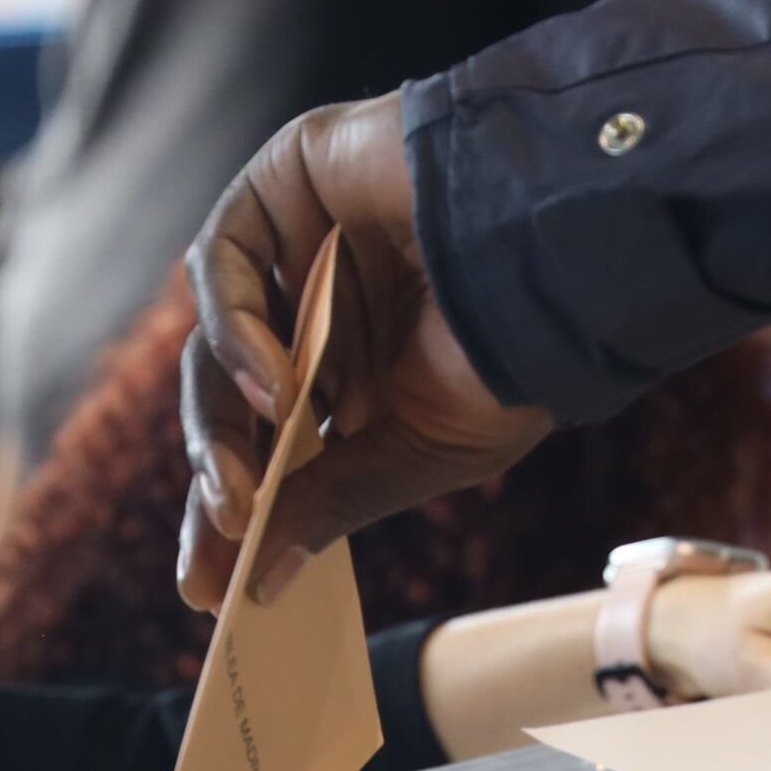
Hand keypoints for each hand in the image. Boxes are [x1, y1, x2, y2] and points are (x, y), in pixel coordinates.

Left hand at [177, 96, 549, 608]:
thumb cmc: (513, 358)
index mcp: (348, 376)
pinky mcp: (285, 180)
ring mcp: (295, 243)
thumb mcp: (417, 456)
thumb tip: (256, 584)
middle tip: (217, 541)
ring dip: (220, 422)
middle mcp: (313, 309)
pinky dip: (235, 333)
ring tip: (241, 488)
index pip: (261, 449)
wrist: (565, 256)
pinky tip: (274, 390)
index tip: (205, 590)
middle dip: (216, 476)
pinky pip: (226, 262)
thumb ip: (330, 503)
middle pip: (228, 400)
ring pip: (213, 340)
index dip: (228, 516)